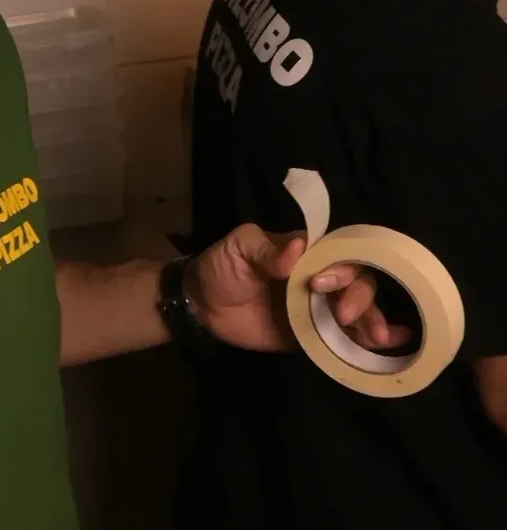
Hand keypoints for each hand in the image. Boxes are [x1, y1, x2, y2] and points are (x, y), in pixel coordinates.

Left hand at [187, 223, 411, 352]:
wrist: (202, 307)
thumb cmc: (221, 267)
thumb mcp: (238, 249)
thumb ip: (266, 250)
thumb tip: (297, 248)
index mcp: (305, 251)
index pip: (338, 252)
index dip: (342, 266)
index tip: (322, 285)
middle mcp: (319, 277)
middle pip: (357, 281)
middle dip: (360, 297)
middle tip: (344, 315)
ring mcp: (319, 307)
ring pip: (358, 310)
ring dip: (373, 320)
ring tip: (378, 337)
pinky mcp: (313, 336)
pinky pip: (345, 337)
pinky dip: (368, 341)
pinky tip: (390, 344)